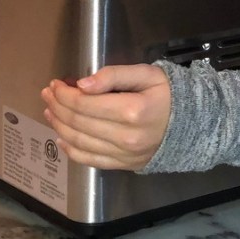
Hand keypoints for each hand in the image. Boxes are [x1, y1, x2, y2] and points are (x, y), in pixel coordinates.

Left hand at [41, 64, 170, 170]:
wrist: (192, 124)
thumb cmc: (168, 94)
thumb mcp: (146, 74)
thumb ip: (114, 75)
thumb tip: (83, 85)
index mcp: (132, 110)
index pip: (85, 103)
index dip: (64, 93)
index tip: (56, 84)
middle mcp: (125, 136)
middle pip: (78, 122)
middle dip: (57, 106)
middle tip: (48, 94)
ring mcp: (124, 154)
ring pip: (79, 142)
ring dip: (59, 125)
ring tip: (50, 111)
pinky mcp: (123, 165)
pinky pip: (90, 160)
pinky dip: (71, 150)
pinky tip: (61, 137)